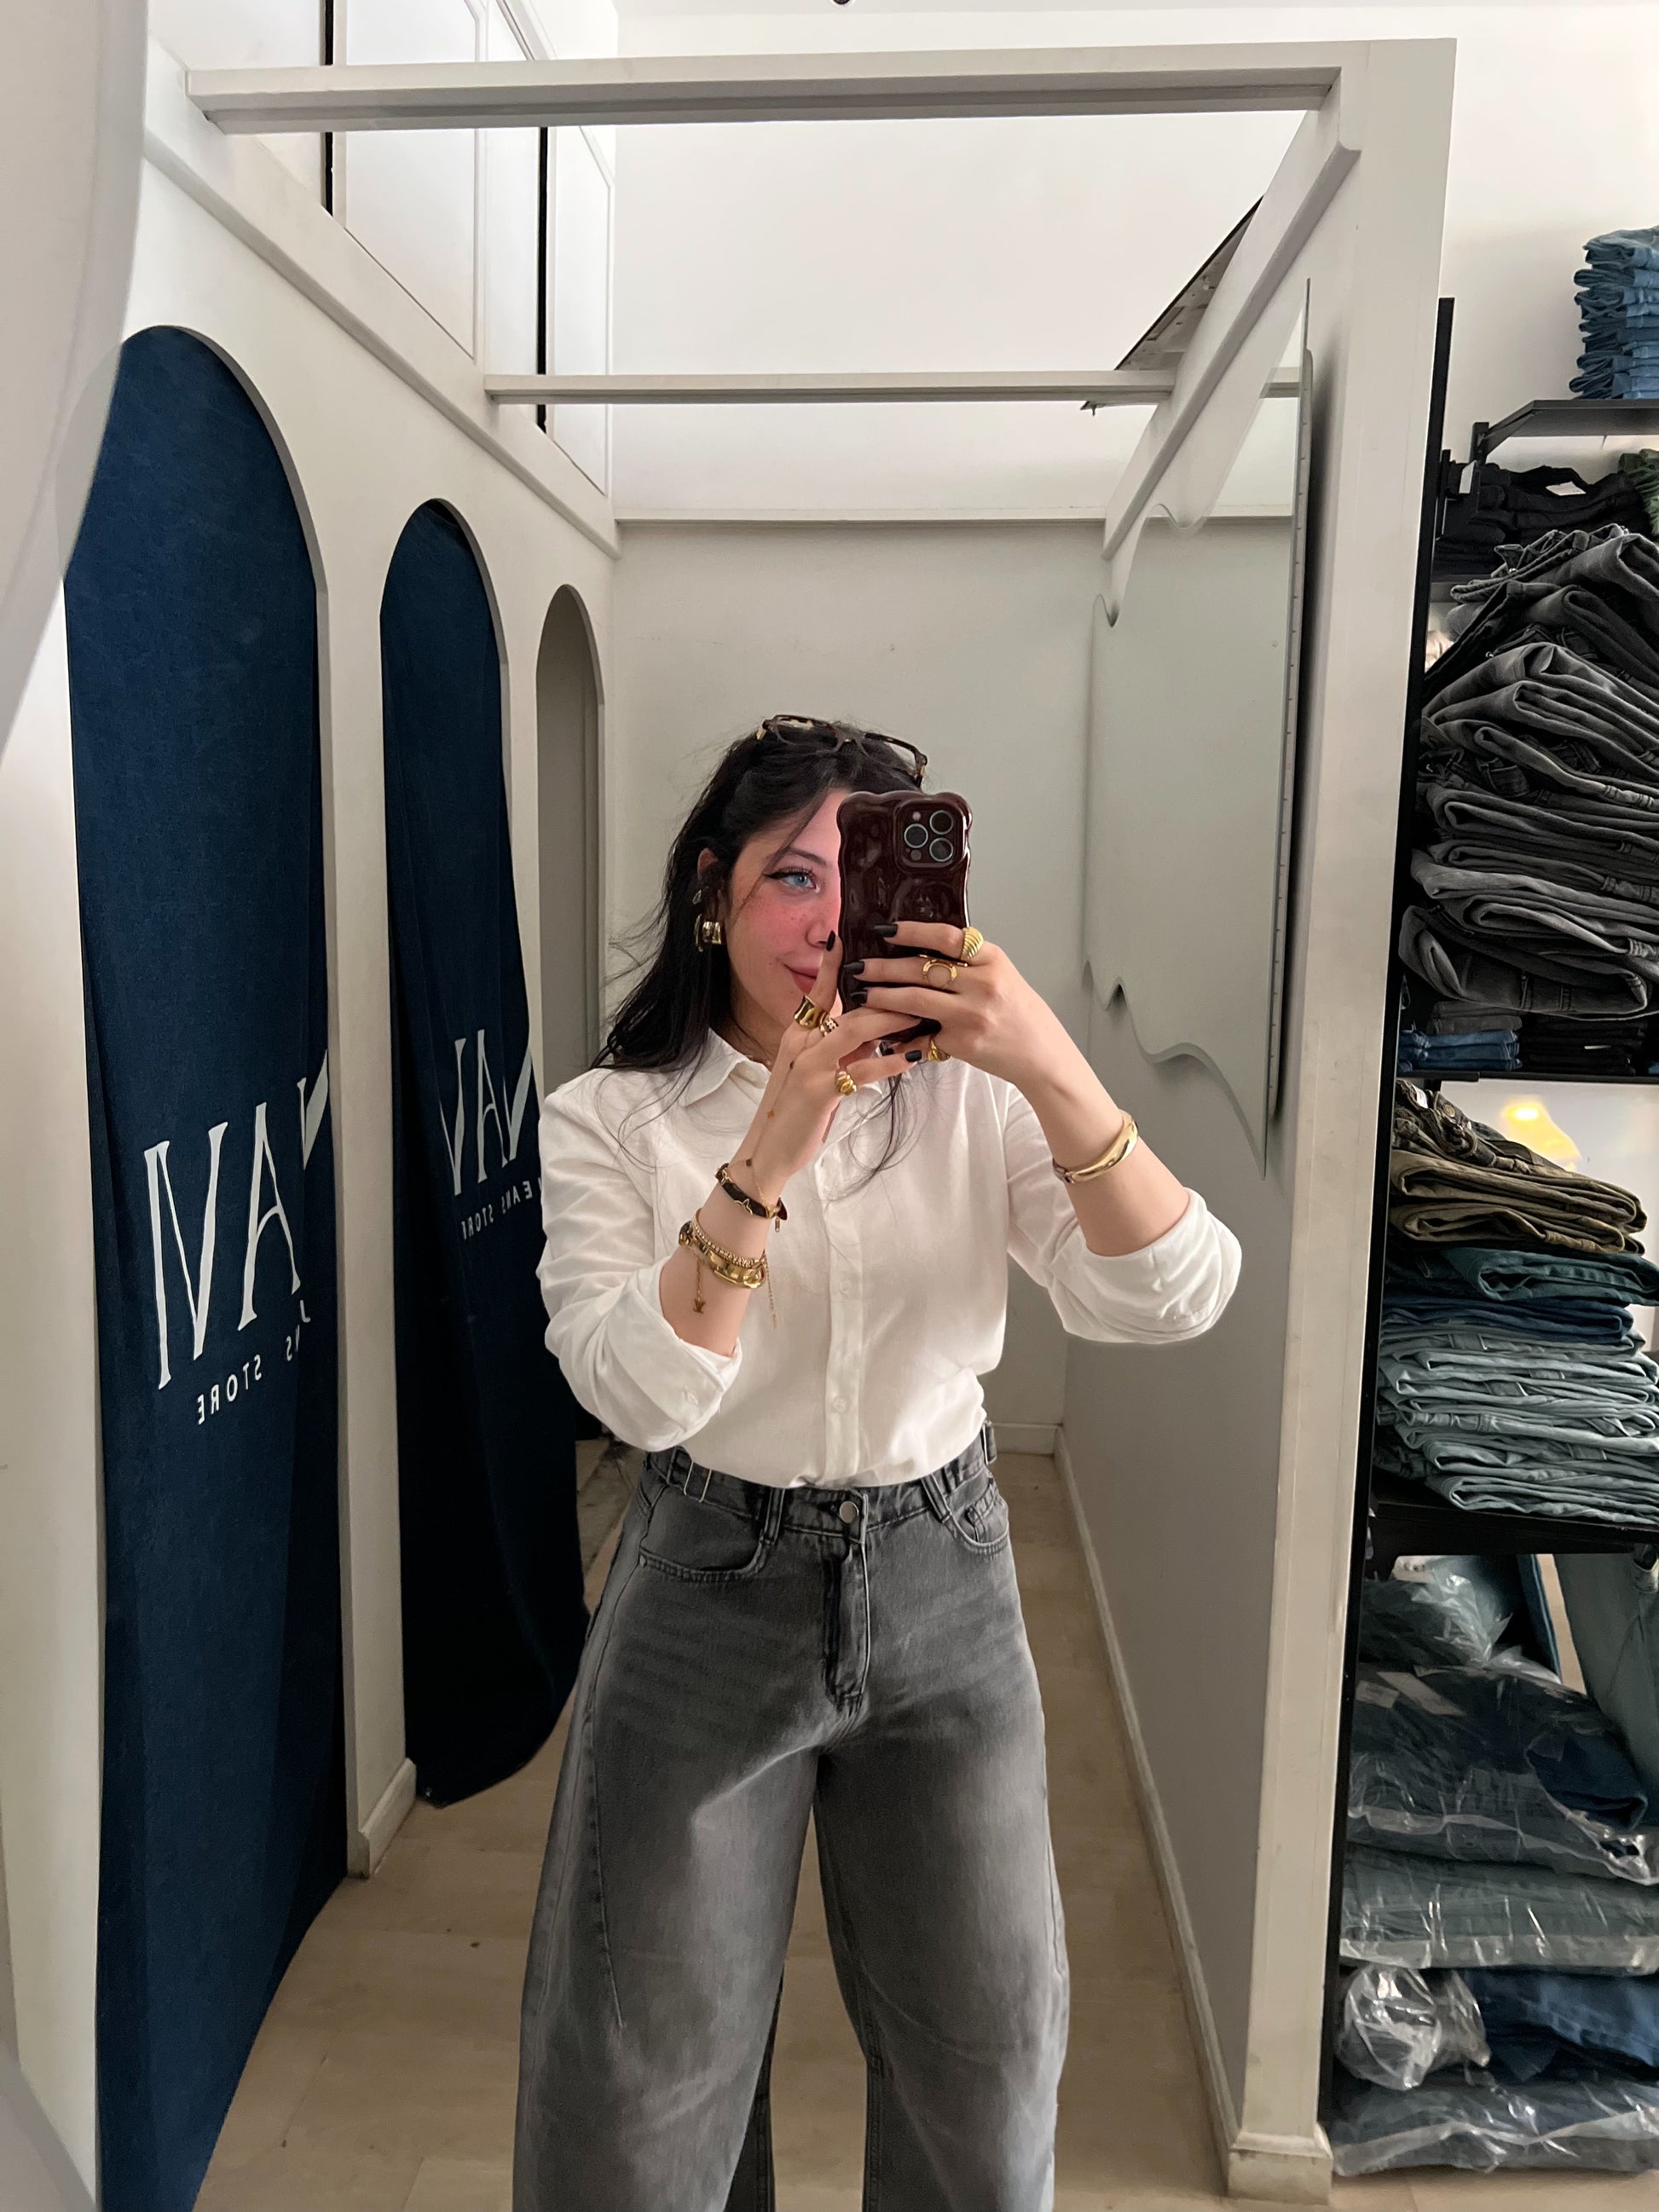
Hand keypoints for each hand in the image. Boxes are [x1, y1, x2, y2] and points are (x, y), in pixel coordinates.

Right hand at [739, 937, 913, 1200]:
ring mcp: (809, 1066)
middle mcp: (800, 1043)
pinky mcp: (820, 1092)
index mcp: (797, 1034)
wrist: (769, 1150)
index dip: (832, 964)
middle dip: (885, 994)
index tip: (845, 936)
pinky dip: (890, 1063)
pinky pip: (862, 1071)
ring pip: (856, 1031)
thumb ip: (841, 1049)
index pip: (817, 990)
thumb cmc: (797, 1111)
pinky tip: (912, 1057)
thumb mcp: (816, 1071)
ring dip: (892, 1021)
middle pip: (848, 1007)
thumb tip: (875, 1029)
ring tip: (922, 1013)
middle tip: (918, 983)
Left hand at [848, 921, 1079, 1091]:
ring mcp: (971, 1015)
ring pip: (914, 1000)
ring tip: (863, 994)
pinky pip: (923, 1036)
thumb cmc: (1019, 1012)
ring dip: (883, 996)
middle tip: (860, 966)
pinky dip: (900, 1036)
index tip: (885, 929)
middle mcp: (982, 984)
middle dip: (884, 967)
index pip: (945, 937)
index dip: (911, 931)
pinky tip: (883, 1033)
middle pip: (922, 968)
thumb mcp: (1001, 974)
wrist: (1040, 1053)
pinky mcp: (962, 1042)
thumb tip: (920, 948)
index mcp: (992, 960)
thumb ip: (968, 962)